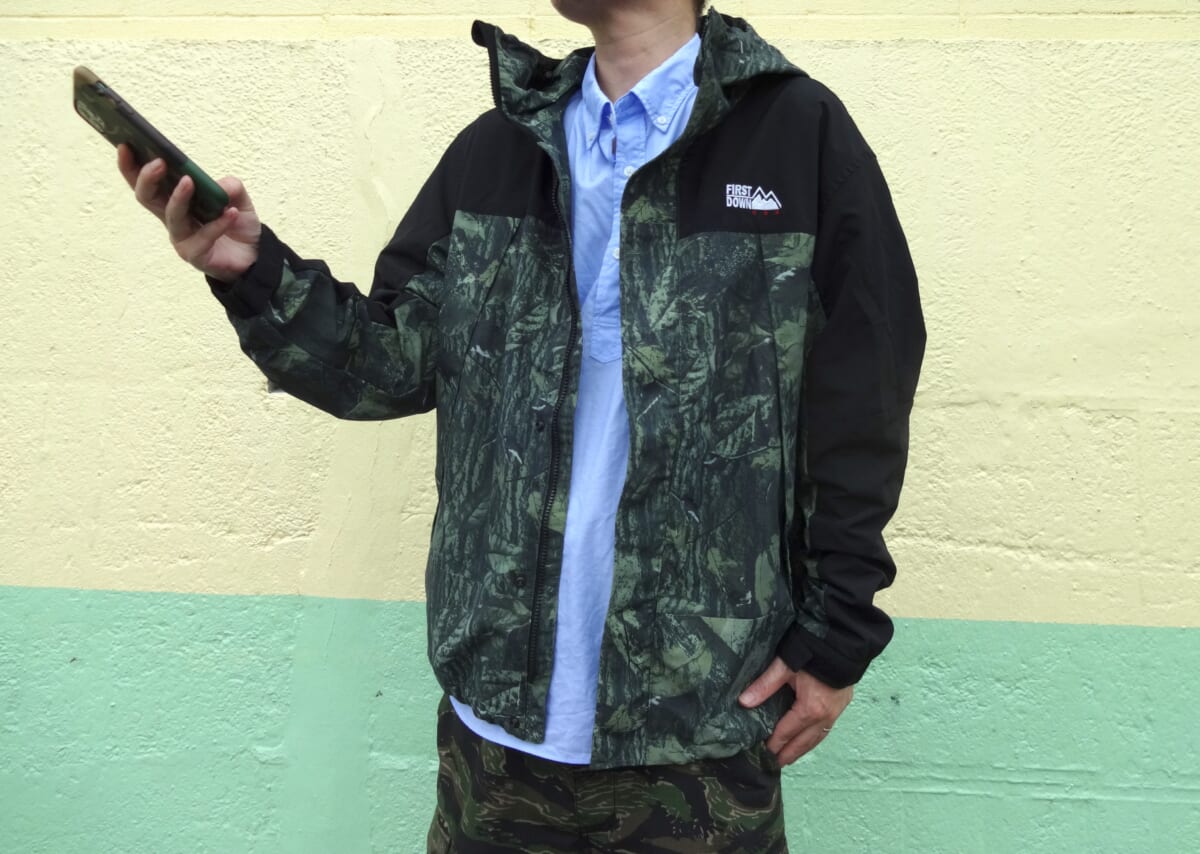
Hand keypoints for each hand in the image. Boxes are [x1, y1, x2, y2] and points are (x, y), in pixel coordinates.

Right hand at [117, 143, 260, 282]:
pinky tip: (230, 213)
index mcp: (174, 201)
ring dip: (179, 197)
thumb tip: (220, 185)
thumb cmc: (238, 225)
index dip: (131, 166)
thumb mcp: (238, 198)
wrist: (255, 256)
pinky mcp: (196, 256)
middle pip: (147, 198)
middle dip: (148, 178)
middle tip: (159, 162)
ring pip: (172, 216)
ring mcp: (182, 239)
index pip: (146, 183)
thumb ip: (230, 185)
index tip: (125, 145)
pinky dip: (217, 224)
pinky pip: (203, 237)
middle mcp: (172, 219)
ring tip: (190, 181)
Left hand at [738, 656, 852, 766]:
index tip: (766, 752)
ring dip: (804, 748)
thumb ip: (765, 685)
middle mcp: (826, 716)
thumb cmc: (813, 652)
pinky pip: (827, 728)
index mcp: (811, 709)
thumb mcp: (785, 666)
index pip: (788, 732)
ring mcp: (837, 712)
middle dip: (791, 753)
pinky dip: (816, 737)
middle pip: (805, 741)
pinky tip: (810, 738)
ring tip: (791, 757)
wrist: (842, 641)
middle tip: (777, 763)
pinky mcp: (843, 704)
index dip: (776, 742)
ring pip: (818, 737)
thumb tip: (743, 702)